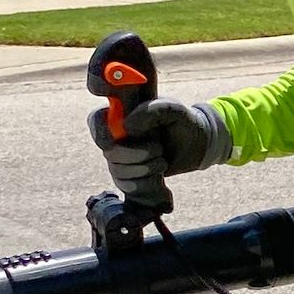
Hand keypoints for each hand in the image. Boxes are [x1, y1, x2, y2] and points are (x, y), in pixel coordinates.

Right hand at [86, 98, 230, 203]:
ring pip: (116, 170)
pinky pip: (124, 184)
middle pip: (108, 151)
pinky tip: (157, 176)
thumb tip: (127, 126)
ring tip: (162, 161)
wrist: (197, 145)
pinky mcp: (129, 174)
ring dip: (142, 169)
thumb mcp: (174, 109)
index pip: (96, 120)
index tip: (111, 143)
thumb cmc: (183, 121)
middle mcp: (117, 135)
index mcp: (122, 113)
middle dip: (132, 155)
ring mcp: (121, 156)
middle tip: (158, 149)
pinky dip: (142, 183)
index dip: (99, 133)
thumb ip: (153, 110)